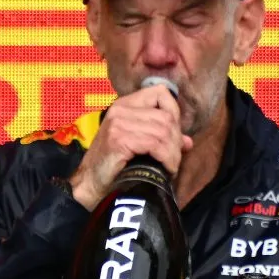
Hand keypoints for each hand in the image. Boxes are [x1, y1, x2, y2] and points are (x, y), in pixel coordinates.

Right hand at [69, 84, 193, 209]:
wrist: (91, 185)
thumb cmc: (114, 166)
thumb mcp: (139, 145)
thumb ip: (162, 138)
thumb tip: (187, 142)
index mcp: (125, 105)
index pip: (160, 93)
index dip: (174, 112)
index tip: (174, 135)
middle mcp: (121, 110)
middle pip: (166, 116)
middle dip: (176, 140)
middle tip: (174, 158)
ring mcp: (118, 123)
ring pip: (163, 131)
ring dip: (173, 153)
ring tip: (171, 166)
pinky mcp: (119, 139)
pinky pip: (155, 144)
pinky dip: (166, 158)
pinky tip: (166, 169)